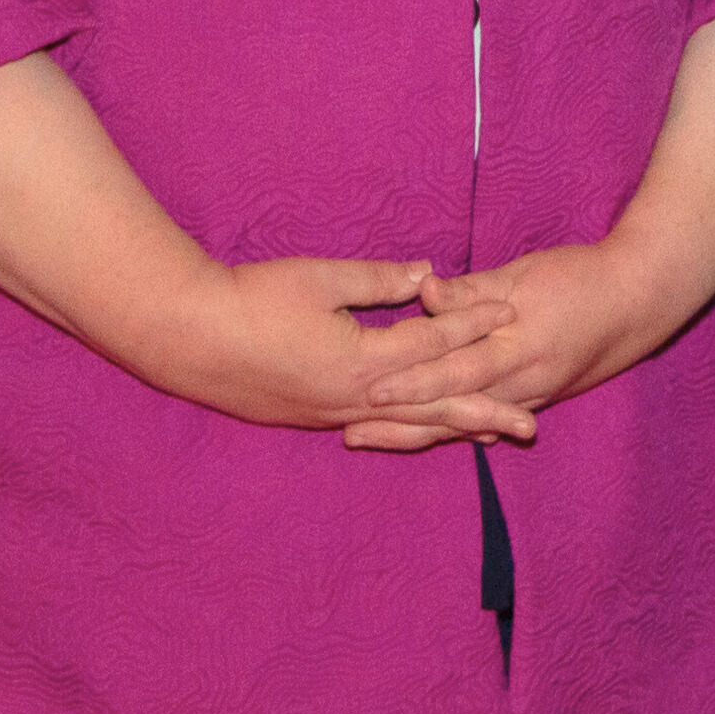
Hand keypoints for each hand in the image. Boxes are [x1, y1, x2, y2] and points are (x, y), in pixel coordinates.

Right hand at [141, 256, 532, 441]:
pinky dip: (405, 430)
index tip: (510, 313)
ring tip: (490, 437)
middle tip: (531, 424)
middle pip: (432, 406)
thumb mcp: (320, 278)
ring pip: (404, 424)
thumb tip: (427, 276)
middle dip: (483, 412)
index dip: (472, 324)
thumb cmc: (250, 298)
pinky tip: (420, 430)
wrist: (184, 336)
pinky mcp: (309, 417)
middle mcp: (353, 398)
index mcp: (361, 362)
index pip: (431, 344)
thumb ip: (378, 280)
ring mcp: (330, 413)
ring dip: (448, 428)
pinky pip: (373, 427)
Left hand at [350, 235, 714, 451]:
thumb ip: (472, 290)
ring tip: (374, 439)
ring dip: (420, 432)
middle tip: (350, 432)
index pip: (455, 368)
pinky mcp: (538, 398)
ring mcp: (532, 395)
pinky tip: (431, 438)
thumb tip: (423, 292)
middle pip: (452, 409)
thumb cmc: (581, 275)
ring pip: (467, 423)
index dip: (411, 382)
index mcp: (517, 344)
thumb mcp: (524, 272)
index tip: (368, 390)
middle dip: (401, 423)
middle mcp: (523, 380)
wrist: (641, 298)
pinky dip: (457, 432)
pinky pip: (489, 421)